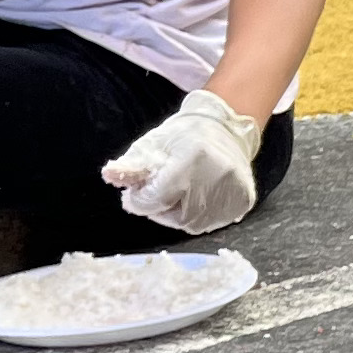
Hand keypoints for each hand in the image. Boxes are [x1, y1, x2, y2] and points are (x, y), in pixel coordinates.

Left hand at [101, 86, 259, 232]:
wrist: (225, 128)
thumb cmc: (184, 135)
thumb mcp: (153, 145)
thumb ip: (132, 166)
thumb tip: (109, 176)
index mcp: (191, 159)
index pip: (157, 198)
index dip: (140, 200)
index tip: (135, 194)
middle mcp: (217, 177)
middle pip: (176, 216)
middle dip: (159, 210)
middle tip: (157, 195)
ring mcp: (233, 192)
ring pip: (194, 224)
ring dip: (178, 215)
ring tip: (177, 196)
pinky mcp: (243, 201)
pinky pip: (213, 222)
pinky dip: (198, 215)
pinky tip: (196, 199)